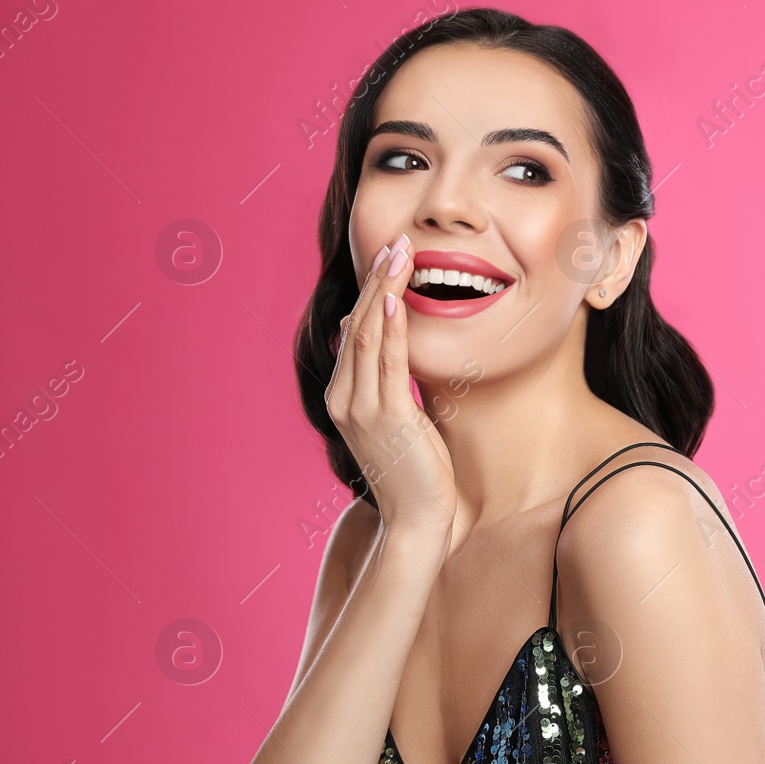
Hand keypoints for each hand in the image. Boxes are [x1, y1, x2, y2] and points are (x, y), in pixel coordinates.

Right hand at [325, 234, 457, 540]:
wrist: (419, 522)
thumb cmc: (417, 473)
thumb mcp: (401, 420)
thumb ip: (392, 384)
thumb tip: (388, 348)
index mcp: (346, 397)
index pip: (357, 332)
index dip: (372, 291)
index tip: (390, 257)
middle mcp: (346, 399)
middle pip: (360, 326)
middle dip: (378, 281)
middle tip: (396, 242)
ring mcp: (363, 410)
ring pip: (371, 338)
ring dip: (385, 292)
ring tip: (399, 255)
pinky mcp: (387, 420)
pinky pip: (388, 365)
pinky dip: (392, 330)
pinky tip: (397, 301)